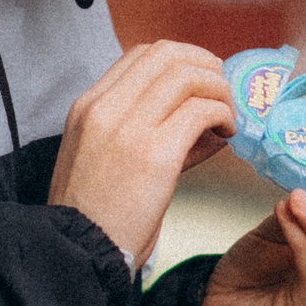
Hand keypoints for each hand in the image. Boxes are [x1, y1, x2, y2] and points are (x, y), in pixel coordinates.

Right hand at [49, 41, 236, 263]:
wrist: (78, 251)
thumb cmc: (96, 215)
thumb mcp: (104, 157)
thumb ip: (147, 130)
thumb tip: (203, 118)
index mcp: (89, 106)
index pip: (141, 54)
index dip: (181, 59)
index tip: (201, 79)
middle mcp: (106, 108)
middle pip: (168, 54)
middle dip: (205, 64)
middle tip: (222, 89)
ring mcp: (129, 128)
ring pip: (188, 76)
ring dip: (219, 90)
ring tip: (227, 117)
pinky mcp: (155, 154)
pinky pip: (201, 112)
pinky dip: (222, 115)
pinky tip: (226, 134)